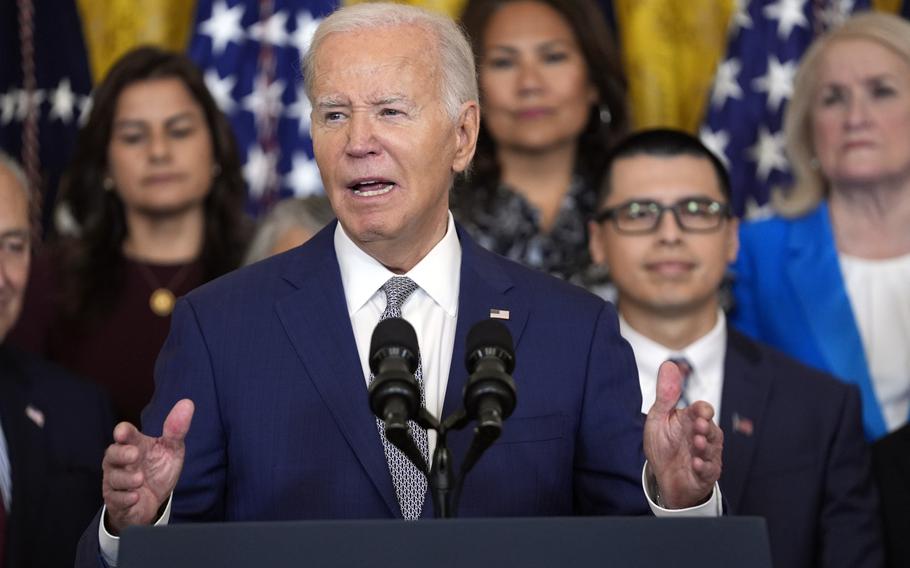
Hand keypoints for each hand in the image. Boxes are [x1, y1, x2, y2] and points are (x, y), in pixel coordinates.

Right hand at [102, 399, 193, 533]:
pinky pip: (116, 499)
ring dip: (126, 478)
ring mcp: (116, 482)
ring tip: (140, 479)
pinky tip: (135, 497)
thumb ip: (176, 429)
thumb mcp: (171, 450)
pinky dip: (125, 498)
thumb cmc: (158, 470)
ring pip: (113, 478)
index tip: (123, 432)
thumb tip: (187, 403)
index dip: (123, 432)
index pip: (125, 435)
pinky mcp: (116, 501)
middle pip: (112, 454)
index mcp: (133, 445)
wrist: (153, 501)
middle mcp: (120, 462)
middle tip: (134, 454)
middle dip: (121, 454)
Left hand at [644, 361, 722, 508]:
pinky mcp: (706, 474)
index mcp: (691, 420)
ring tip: (697, 443)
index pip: (702, 410)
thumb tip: (669, 365)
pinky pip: (709, 470)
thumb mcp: (659, 418)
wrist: (663, 478)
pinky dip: (703, 467)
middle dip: (706, 428)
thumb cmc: (664, 446)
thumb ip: (666, 394)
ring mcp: (706, 455)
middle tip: (699, 426)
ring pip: (712, 449)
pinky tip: (696, 464)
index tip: (700, 411)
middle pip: (711, 429)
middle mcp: (702, 436)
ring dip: (705, 446)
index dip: (702, 410)